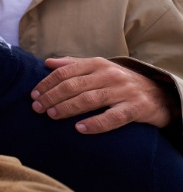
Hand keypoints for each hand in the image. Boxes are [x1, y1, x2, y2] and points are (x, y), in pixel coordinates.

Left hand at [31, 56, 172, 133]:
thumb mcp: (99, 68)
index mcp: (97, 64)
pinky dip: (95, 123)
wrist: (159, 94)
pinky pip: (113, 117)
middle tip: (37, 108)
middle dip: (52, 97)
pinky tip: (80, 129)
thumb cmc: (120, 81)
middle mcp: (109, 75)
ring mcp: (123, 91)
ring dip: (67, 108)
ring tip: (52, 115)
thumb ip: (73, 65)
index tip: (33, 95)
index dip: (47, 83)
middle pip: (74, 85)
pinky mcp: (135, 108)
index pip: (66, 72)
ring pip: (90, 99)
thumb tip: (47, 63)